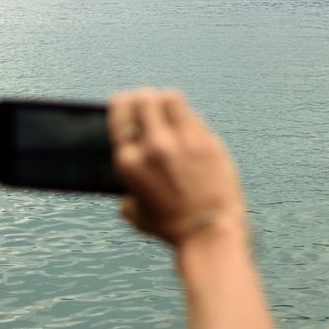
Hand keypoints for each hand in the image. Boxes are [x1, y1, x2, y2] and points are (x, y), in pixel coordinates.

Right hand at [109, 88, 245, 247]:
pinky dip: (187, 118)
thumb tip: (128, 185)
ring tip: (168, 106)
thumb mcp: (135, 212)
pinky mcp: (208, 142)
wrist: (208, 231)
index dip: (121, 104)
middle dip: (144, 97)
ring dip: (167, 100)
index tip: (124, 100)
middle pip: (144, 100)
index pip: (120, 116)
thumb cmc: (170, 226)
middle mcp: (154, 146)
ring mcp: (183, 141)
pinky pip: (193, 117)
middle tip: (147, 99)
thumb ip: (127, 191)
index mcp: (129, 162)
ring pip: (171, 99)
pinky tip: (187, 125)